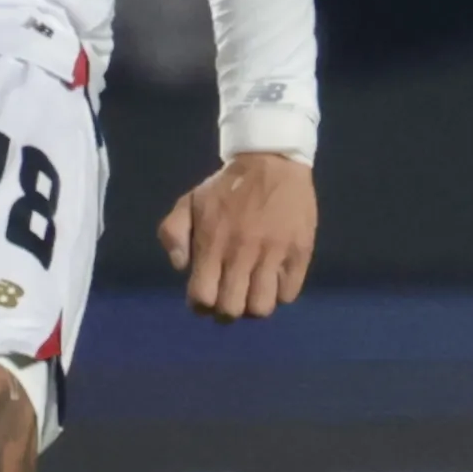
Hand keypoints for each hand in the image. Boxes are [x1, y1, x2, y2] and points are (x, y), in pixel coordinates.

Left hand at [156, 151, 315, 322]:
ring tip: (253, 292)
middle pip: (232, 309)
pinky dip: (280, 294)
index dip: (201, 306)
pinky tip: (274, 280)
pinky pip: (289, 294)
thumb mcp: (189, 201)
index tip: (206, 298)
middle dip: (226, 311)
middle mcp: (242, 253)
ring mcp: (273, 254)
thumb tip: (181, 268)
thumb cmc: (227, 186)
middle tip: (230, 298)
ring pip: (262, 307)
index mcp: (212, 243)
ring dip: (254, 306)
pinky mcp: (299, 252)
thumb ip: (173, 233)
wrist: (272, 161)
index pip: (202, 298)